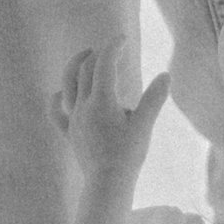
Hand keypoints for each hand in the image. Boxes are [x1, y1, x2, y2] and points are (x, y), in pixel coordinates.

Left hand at [51, 38, 170, 187]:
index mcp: (102, 101)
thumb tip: (166, 75)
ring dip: (75, 67)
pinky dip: (57, 99)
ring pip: (67, 85)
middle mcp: (83, 106)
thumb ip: (154, 98)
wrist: (107, 184)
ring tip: (84, 57)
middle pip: (85, 70)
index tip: (123, 39)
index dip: (113, 47)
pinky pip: (57, 113)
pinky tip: (60, 94)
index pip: (104, 64)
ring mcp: (73, 120)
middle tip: (112, 50)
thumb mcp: (144, 125)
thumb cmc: (128, 155)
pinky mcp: (69, 134)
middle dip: (98, 54)